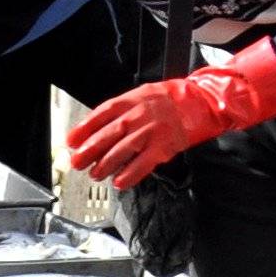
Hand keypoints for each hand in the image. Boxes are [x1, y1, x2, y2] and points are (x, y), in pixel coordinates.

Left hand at [63, 43, 275, 188]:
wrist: (204, 101)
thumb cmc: (171, 99)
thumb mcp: (143, 94)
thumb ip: (121, 110)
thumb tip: (96, 127)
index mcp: (131, 100)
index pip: (101, 114)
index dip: (84, 129)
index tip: (71, 141)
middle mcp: (139, 115)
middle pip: (108, 134)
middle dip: (89, 150)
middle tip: (76, 162)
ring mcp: (152, 131)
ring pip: (122, 150)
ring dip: (105, 164)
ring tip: (95, 174)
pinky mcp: (165, 146)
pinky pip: (143, 163)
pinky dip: (130, 174)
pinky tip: (119, 182)